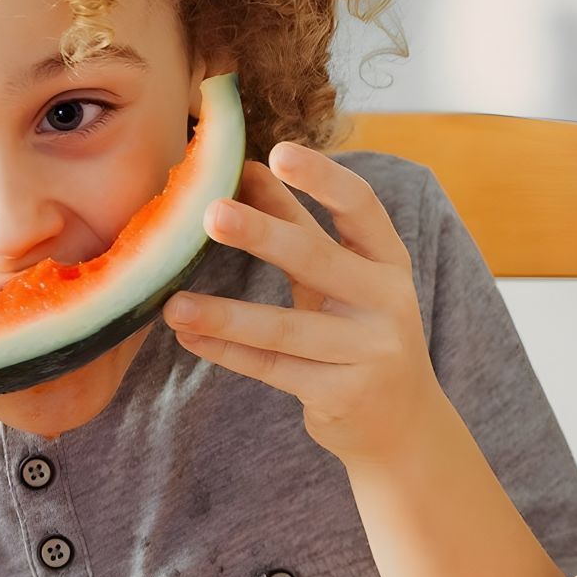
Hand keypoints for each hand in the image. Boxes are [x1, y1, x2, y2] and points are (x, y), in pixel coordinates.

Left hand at [163, 143, 434, 468]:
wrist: (404, 424)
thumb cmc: (363, 333)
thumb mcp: (344, 278)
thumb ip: (300, 225)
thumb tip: (247, 169)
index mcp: (390, 262)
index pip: (362, 208)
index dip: (323, 179)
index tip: (278, 152)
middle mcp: (388, 302)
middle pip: (319, 260)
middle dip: (263, 235)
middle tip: (209, 214)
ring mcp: (369, 352)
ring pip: (286, 328)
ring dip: (224, 315)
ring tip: (172, 304)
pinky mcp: (342, 394)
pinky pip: (273, 369)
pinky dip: (227, 352)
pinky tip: (189, 337)